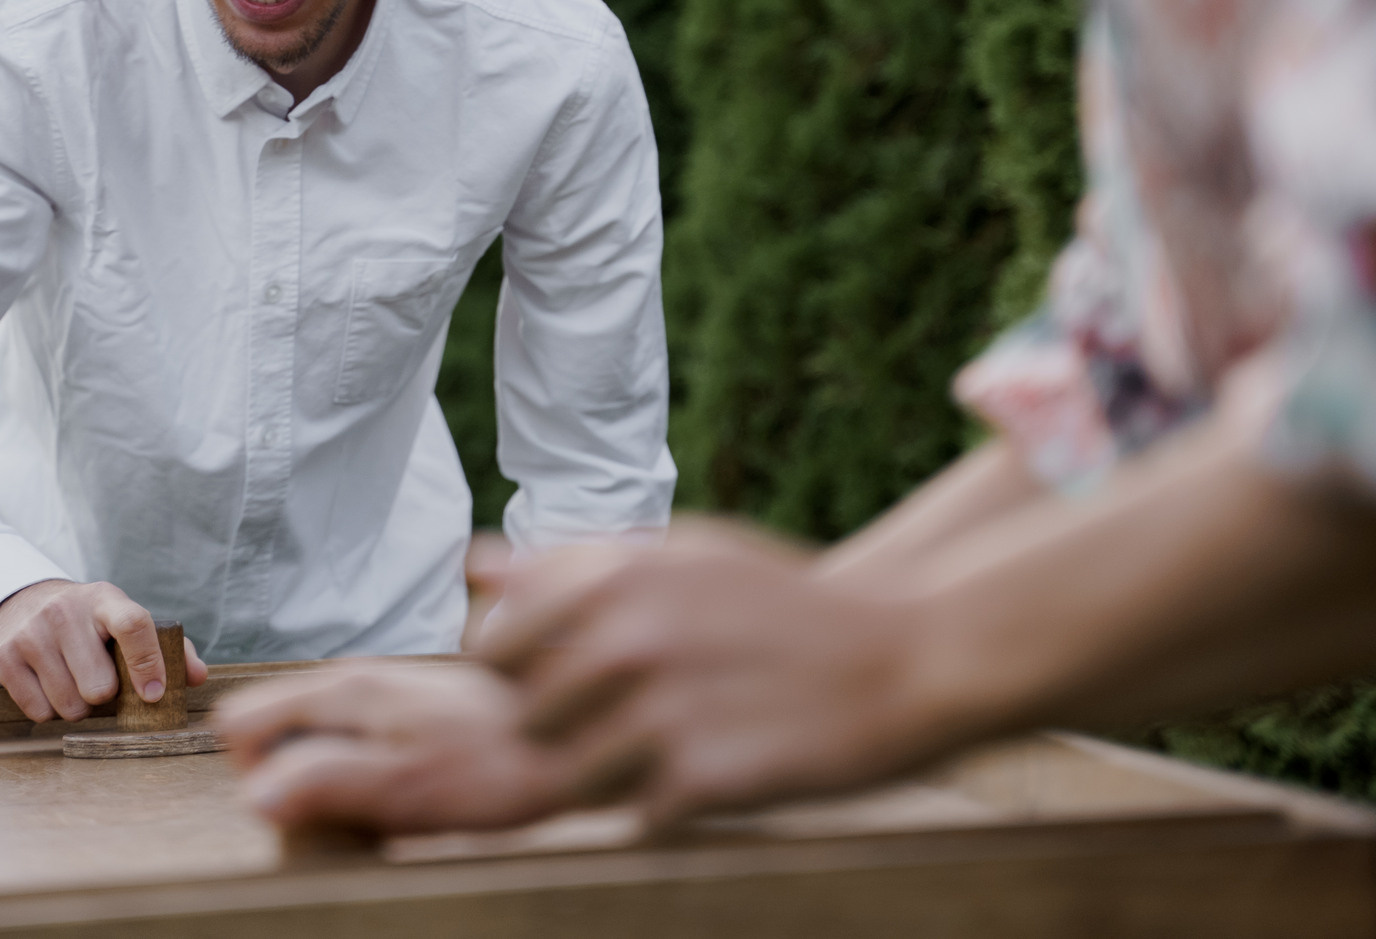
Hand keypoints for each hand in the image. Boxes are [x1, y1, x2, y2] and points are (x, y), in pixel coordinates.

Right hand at [0, 579, 208, 722]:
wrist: (22, 604)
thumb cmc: (88, 622)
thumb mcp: (122, 619)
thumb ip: (168, 647)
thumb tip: (197, 677)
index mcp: (104, 599)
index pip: (134, 625)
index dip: (149, 664)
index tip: (154, 695)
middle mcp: (65, 612)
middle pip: (99, 685)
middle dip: (105, 696)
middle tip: (100, 684)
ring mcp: (32, 634)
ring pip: (69, 705)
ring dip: (78, 707)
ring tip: (74, 683)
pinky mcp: (5, 657)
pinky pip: (39, 712)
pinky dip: (50, 710)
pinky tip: (49, 685)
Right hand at [218, 661, 586, 835]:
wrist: (576, 739)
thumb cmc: (494, 765)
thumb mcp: (403, 785)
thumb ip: (326, 781)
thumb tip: (255, 795)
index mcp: (344, 690)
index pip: (243, 723)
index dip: (256, 777)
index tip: (306, 811)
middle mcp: (358, 681)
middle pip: (277, 737)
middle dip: (295, 788)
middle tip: (353, 824)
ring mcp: (385, 696)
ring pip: (317, 746)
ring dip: (334, 791)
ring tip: (386, 820)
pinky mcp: (410, 715)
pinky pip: (356, 752)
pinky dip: (368, 785)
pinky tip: (409, 804)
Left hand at [478, 518, 921, 825]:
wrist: (901, 656)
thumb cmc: (778, 605)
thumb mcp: (682, 556)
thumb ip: (574, 564)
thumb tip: (474, 567)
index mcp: (615, 577)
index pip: (491, 647)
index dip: (510, 675)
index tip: (551, 681)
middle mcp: (628, 640)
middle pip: (521, 719)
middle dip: (553, 731)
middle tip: (613, 725)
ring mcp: (663, 715)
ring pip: (567, 778)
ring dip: (602, 779)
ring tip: (662, 753)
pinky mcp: (702, 782)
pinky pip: (635, 819)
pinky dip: (662, 809)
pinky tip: (711, 773)